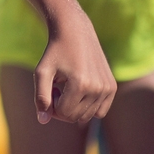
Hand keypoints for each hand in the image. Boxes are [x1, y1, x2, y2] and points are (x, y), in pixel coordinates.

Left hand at [34, 9, 115, 124]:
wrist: (75, 32)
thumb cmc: (55, 52)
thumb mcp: (42, 72)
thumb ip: (40, 97)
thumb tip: (42, 121)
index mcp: (80, 85)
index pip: (64, 114)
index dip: (52, 106)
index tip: (49, 89)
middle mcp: (98, 88)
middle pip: (76, 117)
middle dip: (62, 107)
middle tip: (56, 87)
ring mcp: (108, 88)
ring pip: (87, 116)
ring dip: (74, 106)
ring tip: (66, 87)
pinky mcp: (112, 87)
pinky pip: (100, 111)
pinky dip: (88, 106)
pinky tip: (78, 89)